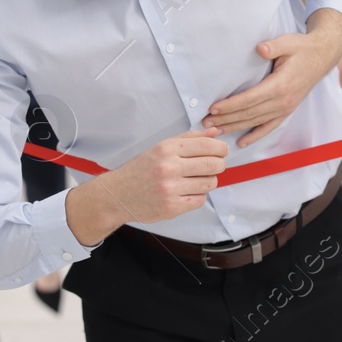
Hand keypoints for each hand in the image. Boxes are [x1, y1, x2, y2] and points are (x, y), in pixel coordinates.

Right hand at [66, 128, 227, 244]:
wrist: (119, 194)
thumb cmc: (142, 169)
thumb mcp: (161, 147)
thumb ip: (189, 138)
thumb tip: (215, 133)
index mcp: (167, 149)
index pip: (207, 145)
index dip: (221, 148)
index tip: (222, 151)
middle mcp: (168, 167)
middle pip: (213, 165)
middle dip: (219, 164)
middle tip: (214, 165)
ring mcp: (170, 189)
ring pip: (209, 183)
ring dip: (208, 181)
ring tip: (197, 179)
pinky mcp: (172, 207)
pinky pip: (200, 199)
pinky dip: (198, 195)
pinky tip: (187, 191)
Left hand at [203, 9, 341, 147]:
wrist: (322, 56)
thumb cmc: (302, 47)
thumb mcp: (288, 42)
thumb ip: (273, 46)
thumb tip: (260, 48)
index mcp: (281, 85)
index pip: (250, 99)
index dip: (231, 105)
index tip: (213, 108)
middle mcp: (283, 101)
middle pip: (249, 113)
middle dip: (226, 119)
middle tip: (205, 123)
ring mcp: (286, 108)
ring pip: (256, 122)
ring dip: (235, 127)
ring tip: (215, 131)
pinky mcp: (287, 110)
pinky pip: (269, 127)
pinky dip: (255, 136)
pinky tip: (241, 142)